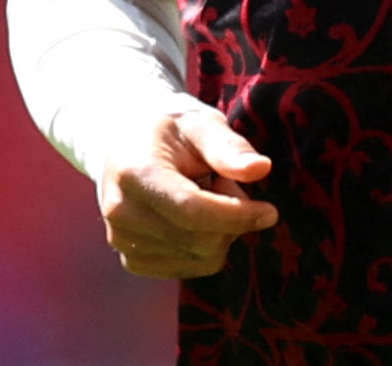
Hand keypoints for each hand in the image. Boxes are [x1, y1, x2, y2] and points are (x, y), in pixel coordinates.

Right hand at [96, 103, 278, 277]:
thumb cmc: (173, 130)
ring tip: (203, 194)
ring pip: (199, 258)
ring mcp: (122, 240)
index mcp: (135, 172)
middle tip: (223, 182)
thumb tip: (260, 169)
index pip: (191, 211)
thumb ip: (228, 146)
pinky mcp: (131, 260)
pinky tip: (192, 217)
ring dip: (219, 231)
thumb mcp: (201, 123)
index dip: (236, 215)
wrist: (128, 143)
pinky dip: (205, 247)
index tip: (270, 212)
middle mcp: (121, 211)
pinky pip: (190, 269)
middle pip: (199, 239)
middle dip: (230, 216)